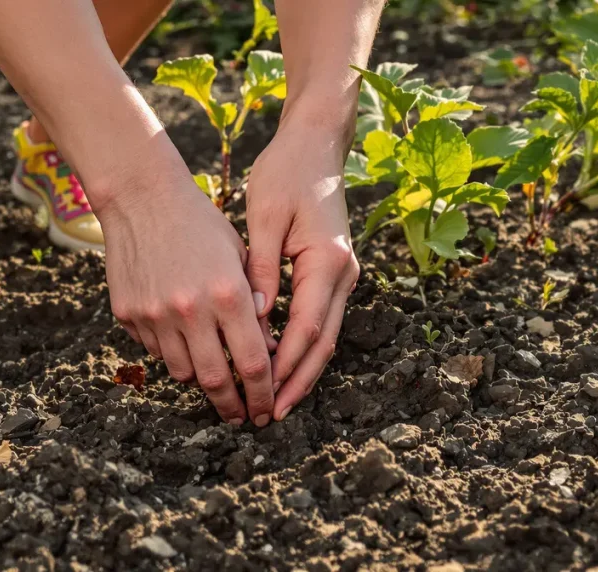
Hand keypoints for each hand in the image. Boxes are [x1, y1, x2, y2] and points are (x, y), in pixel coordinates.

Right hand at [96, 173, 276, 426]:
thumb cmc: (199, 224)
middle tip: (241, 418)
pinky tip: (178, 336)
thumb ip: (253, 304)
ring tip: (212, 376)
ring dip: (201, 378)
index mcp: (228, 294)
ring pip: (182, 371)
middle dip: (232, 406)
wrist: (141, 198)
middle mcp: (192, 310)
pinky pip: (154, 350)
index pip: (253, 363)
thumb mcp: (238, 256)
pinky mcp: (129, 314)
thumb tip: (265, 351)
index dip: (262, 394)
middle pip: (216, 381)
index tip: (265, 410)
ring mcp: (156, 315)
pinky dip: (171, 352)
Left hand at [245, 122, 359, 420]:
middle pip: (323, 342)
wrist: (315, 145)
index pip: (307, 328)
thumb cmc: (285, 174)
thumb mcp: (264, 217)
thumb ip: (261, 270)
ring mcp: (342, 274)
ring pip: (326, 335)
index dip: (285, 365)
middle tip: (271, 413)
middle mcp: (342, 273)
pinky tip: (280, 363)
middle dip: (297, 381)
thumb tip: (254, 318)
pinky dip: (302, 346)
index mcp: (327, 261)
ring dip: (302, 369)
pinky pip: (320, 319)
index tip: (263, 393)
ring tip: (276, 399)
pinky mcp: (332, 272)